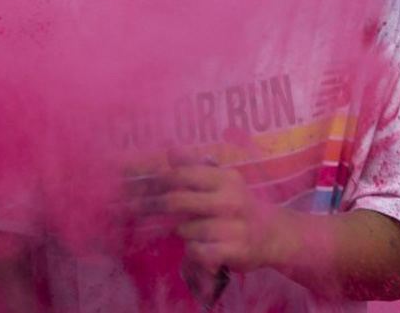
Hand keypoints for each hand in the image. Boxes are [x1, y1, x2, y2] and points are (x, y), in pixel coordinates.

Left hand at [141, 153, 291, 278]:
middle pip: (177, 201)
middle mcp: (230, 200)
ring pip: (185, 229)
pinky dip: (192, 250)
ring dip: (178, 231)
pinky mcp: (235, 251)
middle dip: (149, 206)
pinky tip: (198, 247)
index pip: (181, 175)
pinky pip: (197, 251)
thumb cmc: (237, 204)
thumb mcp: (220, 180)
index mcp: (224, 178)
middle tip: (127, 208)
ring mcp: (233, 227)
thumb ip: (194, 166)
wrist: (272, 234)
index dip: (153, 180)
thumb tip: (170, 149)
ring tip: (187, 230)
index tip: (129, 183)